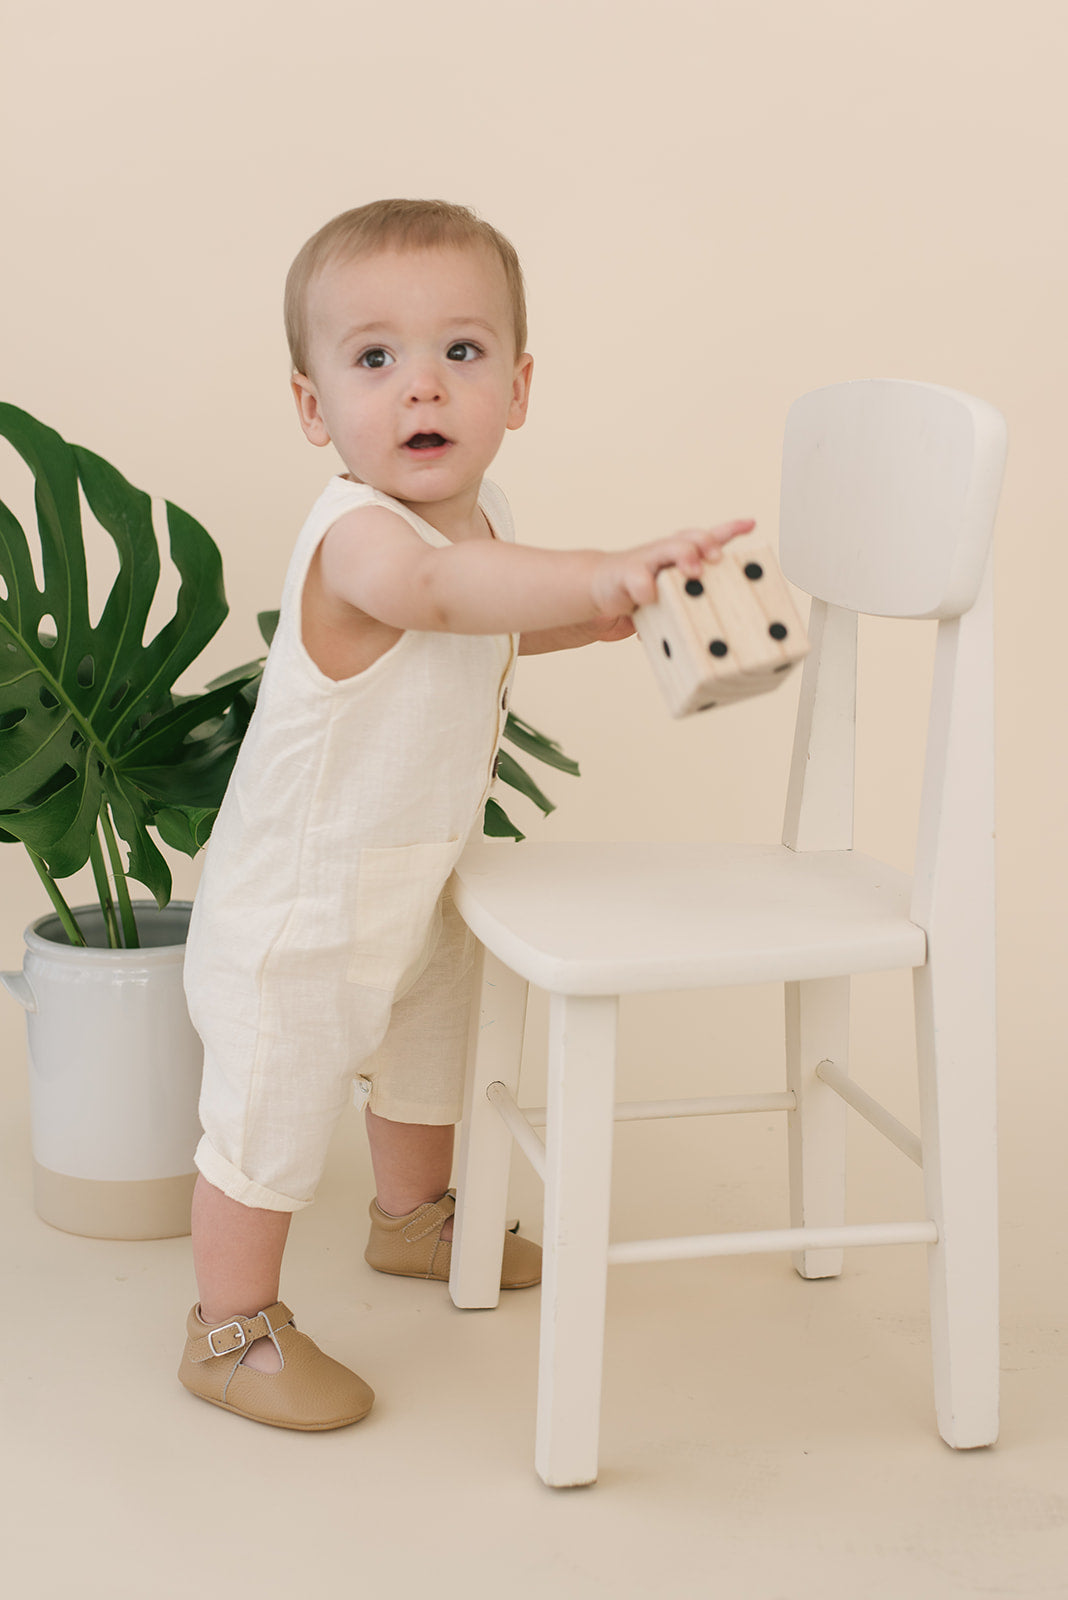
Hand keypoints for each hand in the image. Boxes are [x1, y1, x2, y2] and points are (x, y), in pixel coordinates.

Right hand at [590, 519, 755, 615]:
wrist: (600, 589)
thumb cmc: (641, 593)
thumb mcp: (673, 596)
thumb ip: (694, 602)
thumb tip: (726, 621)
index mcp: (680, 556)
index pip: (709, 537)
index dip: (731, 529)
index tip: (750, 524)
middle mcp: (665, 552)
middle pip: (691, 538)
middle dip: (707, 544)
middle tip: (716, 558)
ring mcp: (645, 560)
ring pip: (668, 548)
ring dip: (684, 556)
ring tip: (694, 571)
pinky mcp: (625, 575)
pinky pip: (639, 579)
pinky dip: (646, 589)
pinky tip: (649, 599)